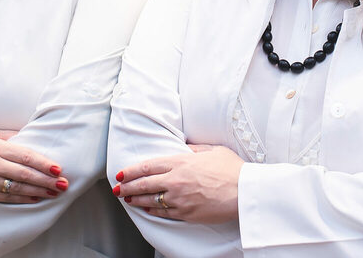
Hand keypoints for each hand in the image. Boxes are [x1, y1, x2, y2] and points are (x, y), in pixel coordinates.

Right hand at [0, 129, 67, 203]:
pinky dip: (24, 198)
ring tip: (54, 192)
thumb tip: (28, 134)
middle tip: (63, 183)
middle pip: (26, 174)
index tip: (58, 168)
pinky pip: (7, 198)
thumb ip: (8, 136)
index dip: (44, 163)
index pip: (26, 156)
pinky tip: (35, 198)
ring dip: (39, 191)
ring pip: (19, 188)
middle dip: (47, 180)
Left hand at [113, 144, 243, 223]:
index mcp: (181, 162)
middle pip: (144, 184)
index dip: (132, 170)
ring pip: (150, 200)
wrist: (245, 191)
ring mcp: (180, 199)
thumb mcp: (213, 150)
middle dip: (127, 186)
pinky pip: (163, 213)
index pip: (148, 166)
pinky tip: (146, 209)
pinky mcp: (186, 214)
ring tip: (127, 199)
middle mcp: (176, 180)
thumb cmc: (233, 169)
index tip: (121, 172)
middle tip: (117, 188)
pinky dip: (152, 211)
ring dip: (135, 199)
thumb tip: (183, 147)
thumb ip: (194, 149)